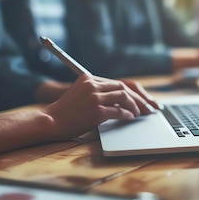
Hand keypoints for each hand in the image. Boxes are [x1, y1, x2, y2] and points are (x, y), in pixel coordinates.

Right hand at [41, 74, 158, 140]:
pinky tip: (129, 118)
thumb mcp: (81, 94)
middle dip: (138, 98)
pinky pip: (118, 111)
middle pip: (123, 87)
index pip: (117, 82)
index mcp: (89, 78)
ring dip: (134, 106)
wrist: (51, 121)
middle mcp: (92, 85)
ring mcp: (94, 97)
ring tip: (139, 113)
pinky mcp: (96, 110)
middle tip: (147, 107)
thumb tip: (121, 99)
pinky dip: (127, 114)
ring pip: (123, 97)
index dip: (132, 92)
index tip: (141, 99)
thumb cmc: (66, 112)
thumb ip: (98, 92)